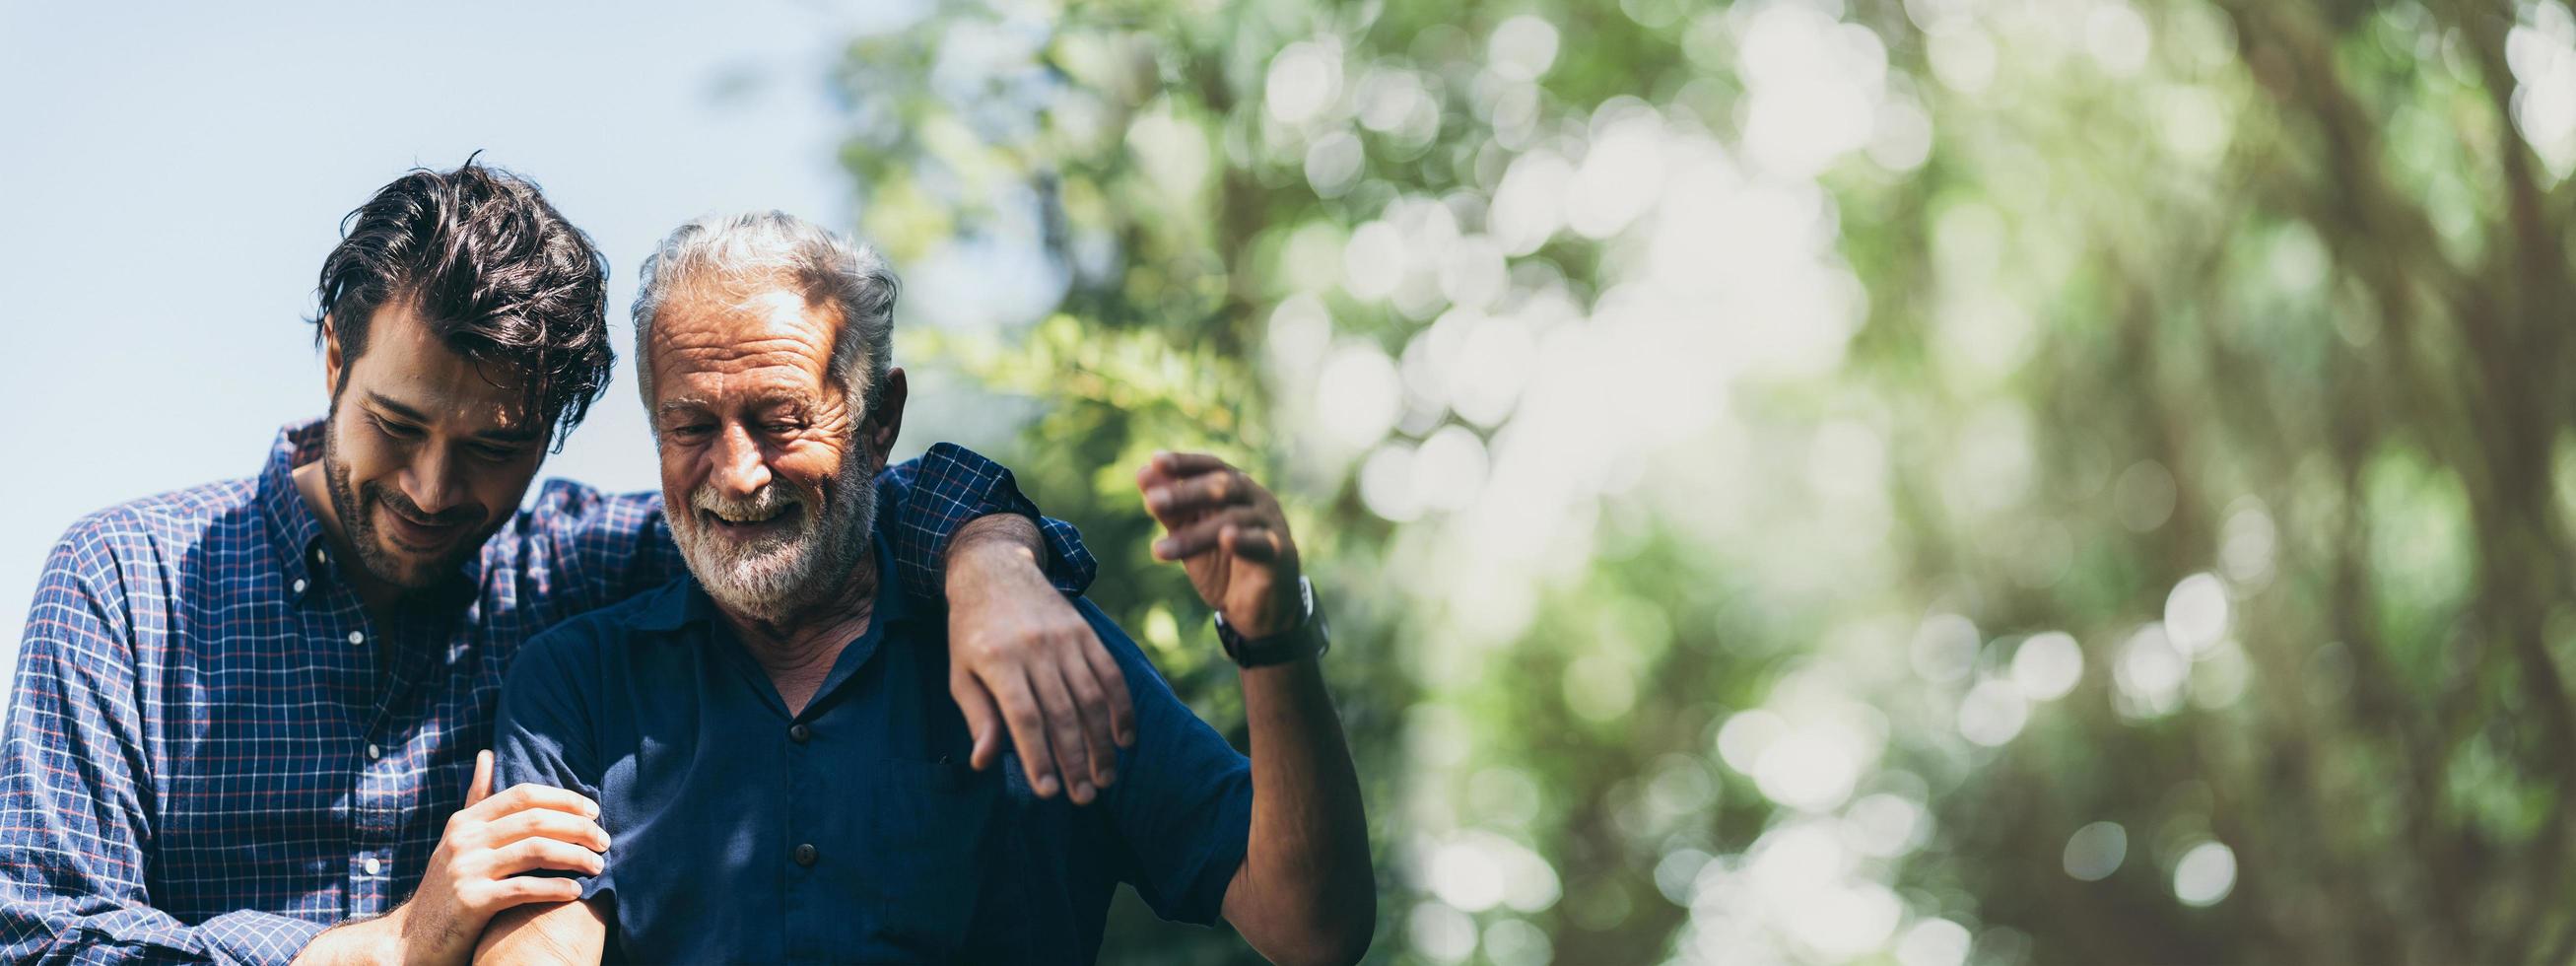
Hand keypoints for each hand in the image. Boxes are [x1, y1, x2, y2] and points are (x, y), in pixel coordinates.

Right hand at [392, 752, 608, 965]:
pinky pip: (523, 888)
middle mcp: (464, 840)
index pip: (524, 795)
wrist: (411, 938)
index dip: (564, 799)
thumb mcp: (457, 838)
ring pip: (535, 851)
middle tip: (605, 841)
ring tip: (598, 865)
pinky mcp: (471, 902)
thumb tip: (487, 754)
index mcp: (466, 821)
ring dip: (575, 856)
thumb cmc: (446, 885)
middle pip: (536, 820)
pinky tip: (576, 890)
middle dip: (578, 828)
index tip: (593, 811)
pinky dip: (555, 887)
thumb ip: (477, 799)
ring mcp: (466, 870)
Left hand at [946, 517, 1135, 805]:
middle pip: (1062, 713)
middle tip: (1083, 797)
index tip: (1048, 792)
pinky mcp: (1086, 633)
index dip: (1038, 756)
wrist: (996, 570)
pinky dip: (1122, 709)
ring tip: (1105, 779)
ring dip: (1102, 742)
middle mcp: (1034, 648)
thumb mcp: (961, 673)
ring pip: (1092, 698)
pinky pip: (1111, 675)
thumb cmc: (973, 632)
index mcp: (997, 659)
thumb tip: (984, 763)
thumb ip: (978, 717)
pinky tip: (1125, 740)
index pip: (1024, 717)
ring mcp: (1065, 639)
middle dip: (1075, 760)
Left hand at [1138, 452, 1301, 637]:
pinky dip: (1243, 540)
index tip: (1155, 461)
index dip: (1185, 463)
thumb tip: (1143, 474)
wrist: (1259, 611)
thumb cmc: (1224, 565)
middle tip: (1152, 502)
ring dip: (1195, 534)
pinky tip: (1226, 539)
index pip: (1211, 466)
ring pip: (1233, 519)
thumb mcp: (1191, 536)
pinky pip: (1261, 543)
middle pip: (1222, 487)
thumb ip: (1171, 509)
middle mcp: (1257, 499)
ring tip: (1160, 549)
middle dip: (1184, 494)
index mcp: (1236, 488)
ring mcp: (1271, 524)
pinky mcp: (1280, 553)